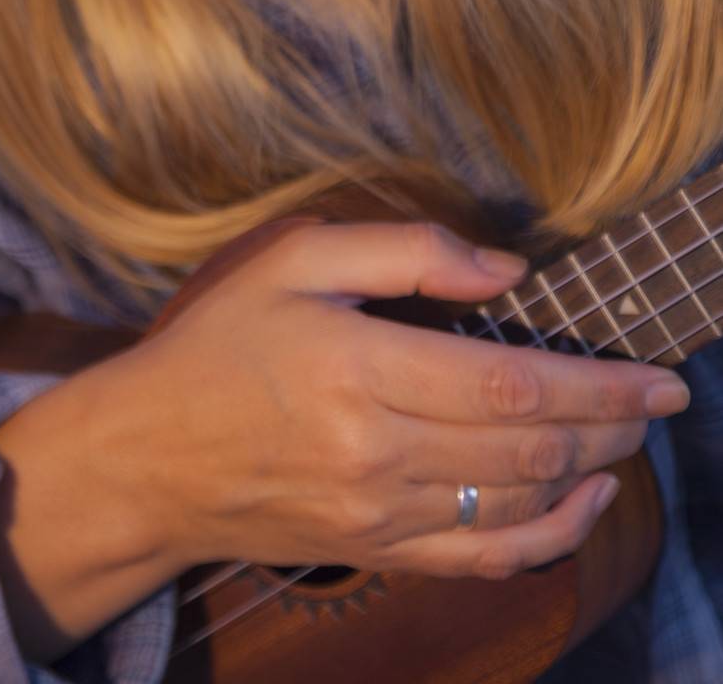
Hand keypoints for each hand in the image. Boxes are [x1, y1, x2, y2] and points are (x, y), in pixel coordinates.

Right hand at [98, 218, 689, 580]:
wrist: (149, 456)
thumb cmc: (218, 344)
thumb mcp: (293, 260)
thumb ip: (403, 251)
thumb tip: (505, 271)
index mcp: (362, 370)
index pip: (514, 382)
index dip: (599, 383)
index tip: (656, 374)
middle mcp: (378, 452)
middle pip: (532, 446)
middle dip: (613, 425)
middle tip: (660, 400)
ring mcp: (379, 514)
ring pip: (518, 502)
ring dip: (592, 472)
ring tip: (629, 439)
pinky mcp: (374, 550)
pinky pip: (482, 558)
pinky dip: (548, 538)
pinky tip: (582, 506)